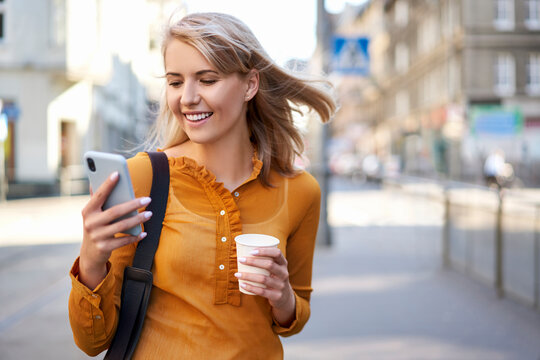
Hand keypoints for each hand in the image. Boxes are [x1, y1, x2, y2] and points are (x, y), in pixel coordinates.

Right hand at [79, 171, 151, 288]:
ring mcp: (97, 236)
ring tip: (150, 214)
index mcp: (88, 211)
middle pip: (115, 212)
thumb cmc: (96, 226)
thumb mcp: (94, 214)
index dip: (107, 184)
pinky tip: (144, 233)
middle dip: (133, 204)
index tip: (117, 173)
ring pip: (122, 226)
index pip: (99, 195)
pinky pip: (123, 241)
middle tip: (148, 199)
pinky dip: (135, 236)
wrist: (90, 253)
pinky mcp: (104, 247)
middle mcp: (90, 223)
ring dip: (138, 219)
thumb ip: (99, 199)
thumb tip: (106, 177)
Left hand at [235, 247, 295, 325]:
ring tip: (237, 274)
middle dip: (253, 261)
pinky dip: (250, 287)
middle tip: (240, 260)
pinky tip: (242, 284)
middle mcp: (284, 273)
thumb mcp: (274, 268)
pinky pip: (262, 291)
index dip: (264, 250)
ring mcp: (281, 285)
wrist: (284, 297)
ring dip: (248, 276)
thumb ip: (264, 259)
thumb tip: (242, 250)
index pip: (277, 253)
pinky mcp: (276, 296)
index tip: (251, 251)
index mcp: (283, 263)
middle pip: (269, 265)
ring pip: (263, 279)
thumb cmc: (273, 277)